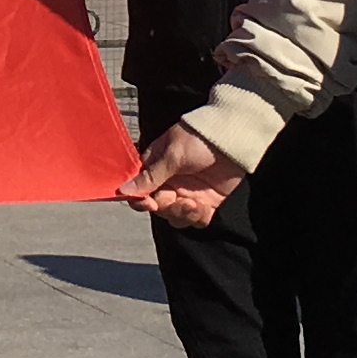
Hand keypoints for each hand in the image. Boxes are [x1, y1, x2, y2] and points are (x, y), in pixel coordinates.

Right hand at [125, 120, 247, 225]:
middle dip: (166, 207)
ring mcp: (188, 193)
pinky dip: (198, 217)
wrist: (234, 138)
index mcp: (156, 168)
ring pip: (176, 217)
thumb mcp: (172, 155)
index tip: (149, 202)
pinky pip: (197, 219)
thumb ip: (150, 176)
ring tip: (193, 203)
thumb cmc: (199, 138)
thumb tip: (122, 190)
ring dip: (182, 214)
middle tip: (177, 201)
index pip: (139, 190)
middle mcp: (169, 183)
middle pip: (157, 207)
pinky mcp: (207, 202)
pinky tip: (204, 206)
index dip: (141, 200)